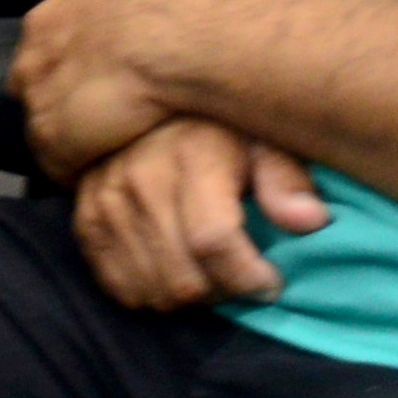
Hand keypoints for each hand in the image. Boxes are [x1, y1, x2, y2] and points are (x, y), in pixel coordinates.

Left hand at [15, 0, 204, 176]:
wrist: (172, 33)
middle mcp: (33, 60)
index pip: (41, 56)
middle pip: (34, 97)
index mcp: (48, 20)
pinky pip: (61, 169)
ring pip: (46, 138)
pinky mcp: (56, 142)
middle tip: (103, 123)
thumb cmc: (171, 0)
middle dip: (63, 111)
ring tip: (113, 153)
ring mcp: (40, 103)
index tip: (95, 85)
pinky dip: (84, 173)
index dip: (67, 74)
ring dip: (75, 148)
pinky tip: (113, 170)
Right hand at [73, 114, 328, 311]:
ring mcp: (106, 200)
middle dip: (224, 293)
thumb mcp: (267, 140)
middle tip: (241, 280)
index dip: (249, 278)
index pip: (214, 242)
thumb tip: (311, 220)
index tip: (272, 282)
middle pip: (183, 279)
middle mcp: (141, 177)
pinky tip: (175, 272)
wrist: (154, 101)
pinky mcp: (86, 219)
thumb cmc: (224, 129)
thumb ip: (287, 179)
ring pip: (152, 289)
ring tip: (211, 276)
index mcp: (191, 154)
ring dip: (189, 296)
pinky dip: (150, 291)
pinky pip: (117, 284)